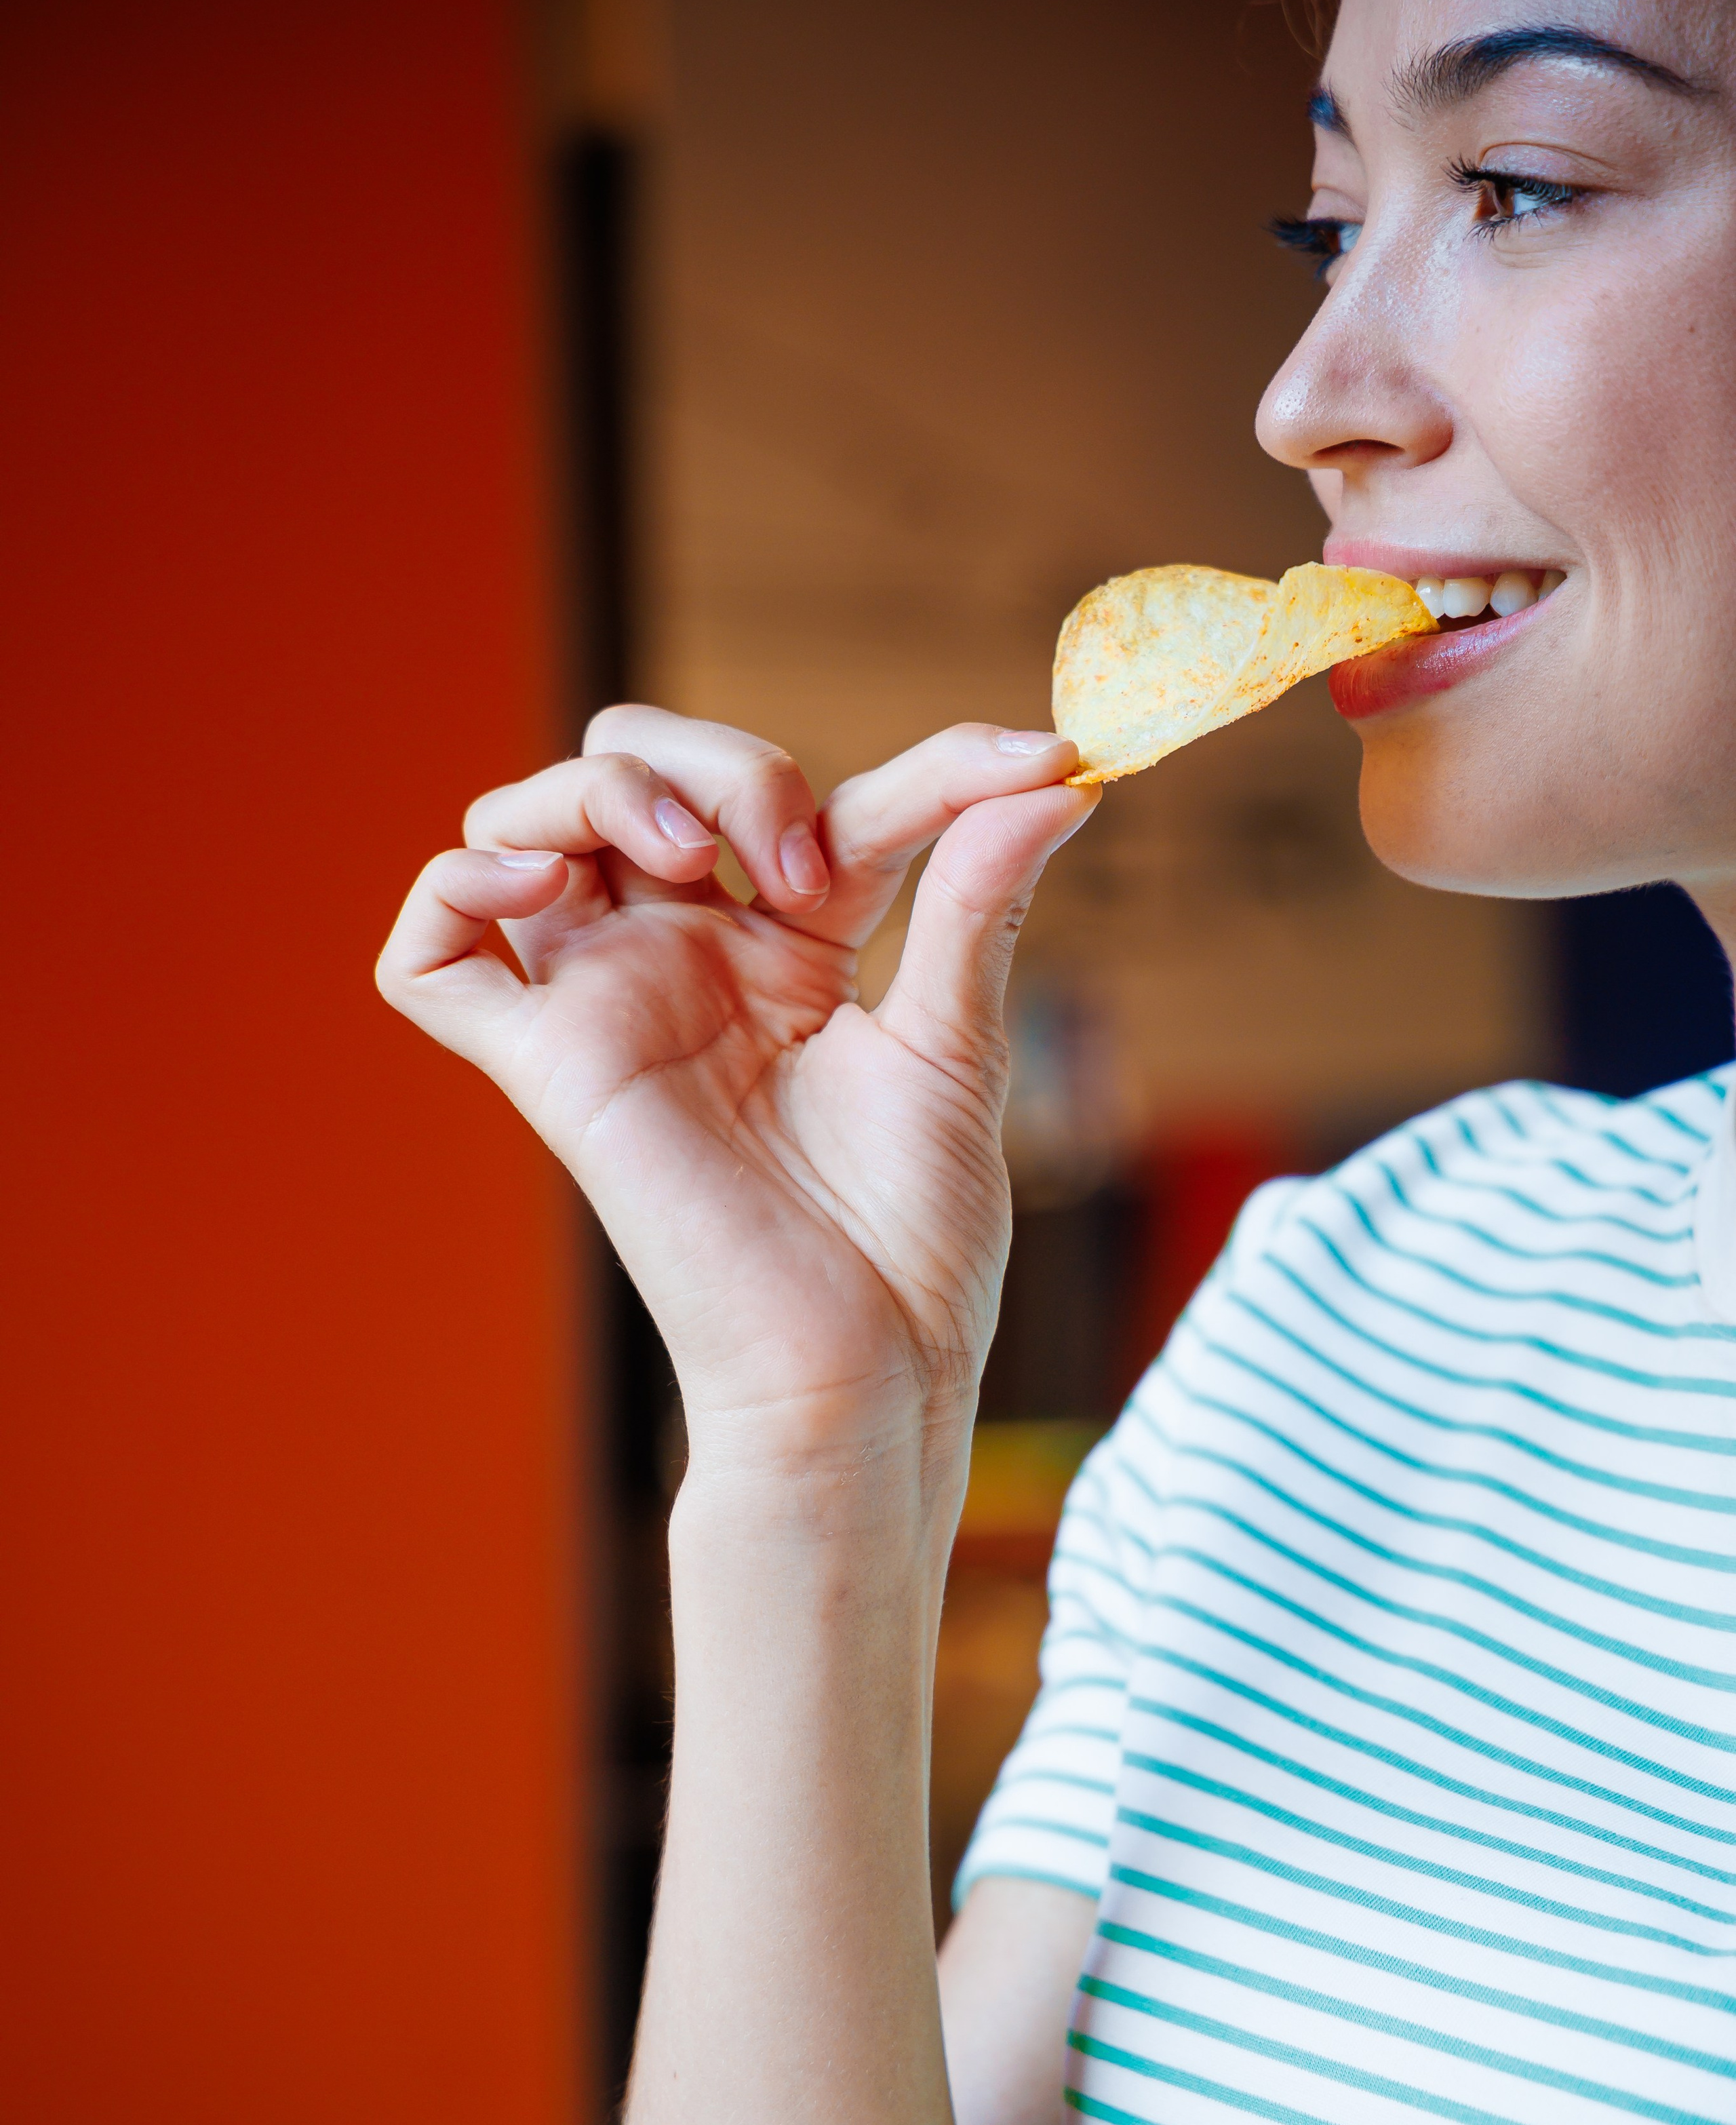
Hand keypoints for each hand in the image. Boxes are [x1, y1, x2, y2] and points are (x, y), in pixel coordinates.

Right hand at [377, 708, 1094, 1464]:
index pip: (812, 798)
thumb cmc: (911, 1235)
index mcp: (783, 948)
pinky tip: (545, 885)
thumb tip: (1048, 775)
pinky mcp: (547, 1067)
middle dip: (718, 761)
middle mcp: (681, 958)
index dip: (927, 765)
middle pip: (630, 764)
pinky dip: (456, 887)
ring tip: (691, 851)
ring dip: (600, 786)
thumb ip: (976, 900)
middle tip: (803, 865)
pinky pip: (429, 957)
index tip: (1037, 764)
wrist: (867, 1362)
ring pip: (516, 823)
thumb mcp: (959, 1040)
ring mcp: (606, 1004)